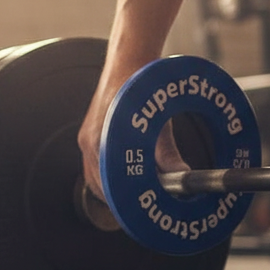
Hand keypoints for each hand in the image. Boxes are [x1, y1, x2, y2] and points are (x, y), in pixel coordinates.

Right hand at [78, 72, 190, 202]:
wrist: (130, 57)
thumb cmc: (141, 85)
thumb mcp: (161, 125)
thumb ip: (168, 156)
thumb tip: (182, 179)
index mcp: (97, 142)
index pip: (102, 186)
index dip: (118, 203)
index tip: (133, 213)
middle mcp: (88, 141)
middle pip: (95, 183)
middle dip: (114, 199)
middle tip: (138, 208)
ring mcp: (88, 135)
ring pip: (94, 173)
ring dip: (111, 186)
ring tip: (133, 195)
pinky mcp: (92, 130)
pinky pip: (95, 161)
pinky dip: (108, 172)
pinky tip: (127, 173)